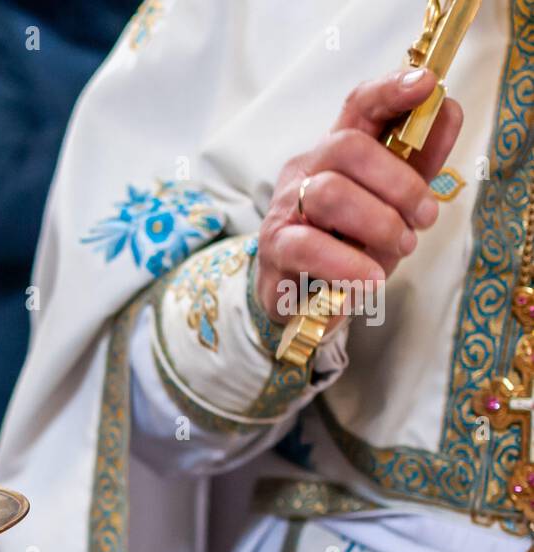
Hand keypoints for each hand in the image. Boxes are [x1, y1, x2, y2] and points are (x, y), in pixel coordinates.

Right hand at [255, 68, 463, 325]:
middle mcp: (306, 171)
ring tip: (401, 247)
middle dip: (399, 182)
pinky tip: (370, 278)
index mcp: (337, 152)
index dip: (390, 90)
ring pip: (329, 193)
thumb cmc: (347, 242)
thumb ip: (419, 161)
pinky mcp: (275, 248)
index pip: (358, 107)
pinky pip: (308, 246)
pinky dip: (347, 263)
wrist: (300, 294)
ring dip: (379, 222)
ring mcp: (285, 207)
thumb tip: (448, 111)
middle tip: (425, 218)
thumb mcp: (391, 202)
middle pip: (346, 147)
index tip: (425, 84)